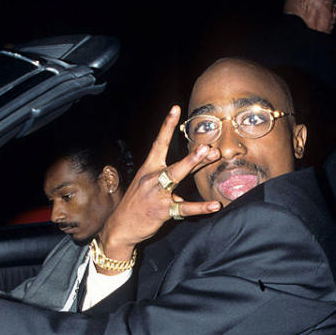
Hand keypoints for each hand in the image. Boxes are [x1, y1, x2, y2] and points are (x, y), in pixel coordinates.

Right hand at [97, 105, 221, 264]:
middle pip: (174, 162)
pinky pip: (184, 208)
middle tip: (206, 145)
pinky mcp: (163, 210)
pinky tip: (214, 205)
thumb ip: (175, 173)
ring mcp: (158, 194)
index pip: (159, 142)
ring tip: (210, 156)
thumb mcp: (149, 183)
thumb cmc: (138, 203)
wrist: (121, 226)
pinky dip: (200, 207)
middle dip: (190, 153)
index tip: (176, 108)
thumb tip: (201, 162)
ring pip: (177, 177)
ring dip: (192, 165)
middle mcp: (153, 178)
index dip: (167, 125)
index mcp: (149, 168)